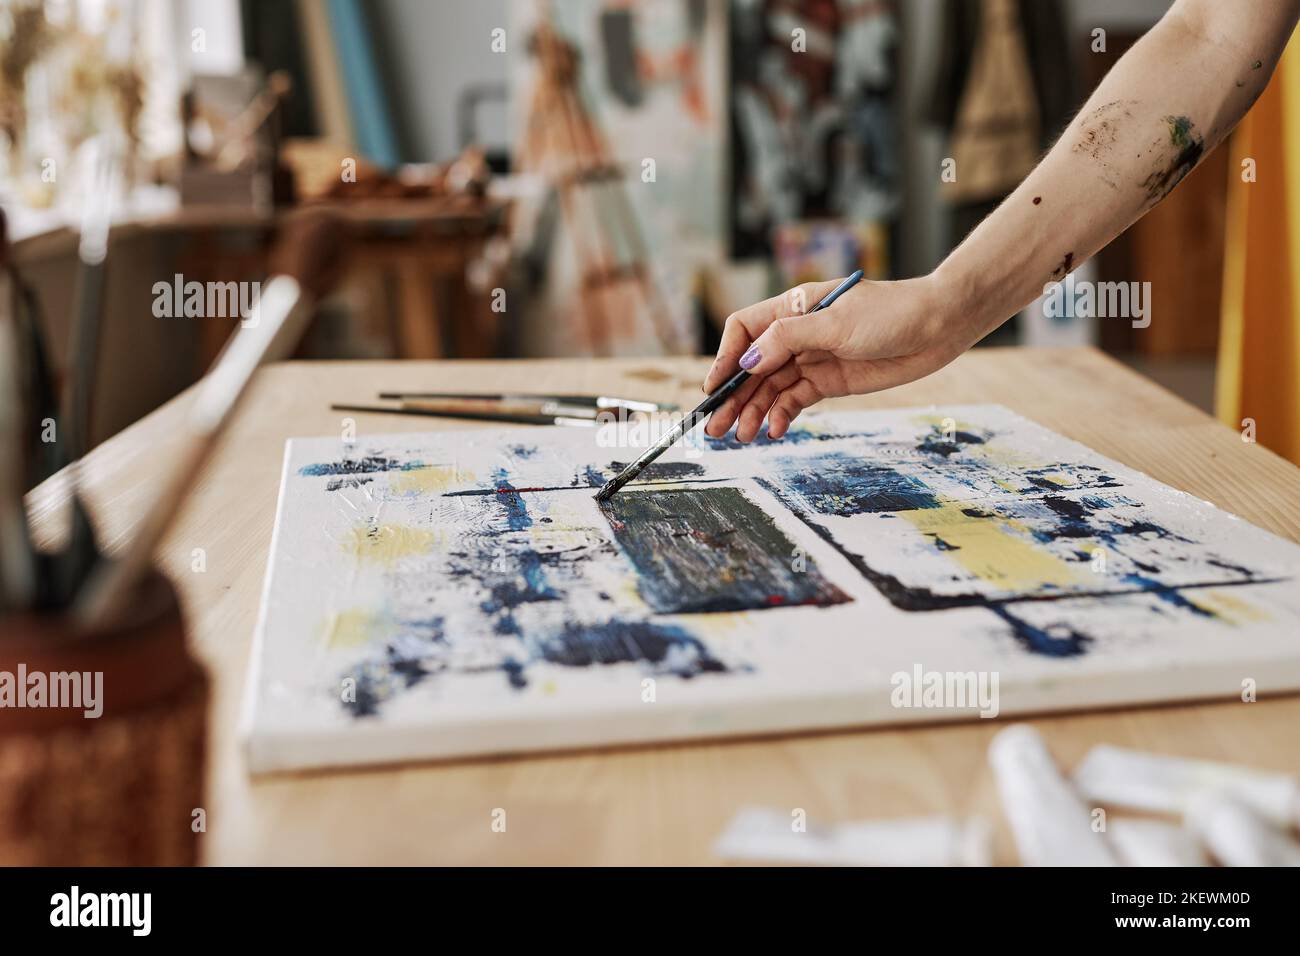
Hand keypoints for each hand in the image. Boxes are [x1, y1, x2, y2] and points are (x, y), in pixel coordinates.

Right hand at [700, 272, 977, 440]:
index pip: (744, 330)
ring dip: (753, 411)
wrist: (938, 327)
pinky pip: (795, 400)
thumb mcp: (836, 322)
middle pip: (752, 366)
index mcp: (793, 307)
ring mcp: (812, 359)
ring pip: (770, 388)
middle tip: (715, 427)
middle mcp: (796, 334)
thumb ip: (788, 339)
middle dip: (733, 395)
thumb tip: (747, 361)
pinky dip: (781, 415)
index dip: (726, 357)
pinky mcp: (828, 381)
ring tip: (741, 437)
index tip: (715, 386)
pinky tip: (774, 429)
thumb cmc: (891, 313)